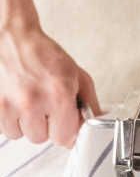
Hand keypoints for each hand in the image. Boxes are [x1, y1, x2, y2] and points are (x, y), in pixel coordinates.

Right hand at [0, 25, 100, 146]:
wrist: (13, 37)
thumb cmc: (44, 55)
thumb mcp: (77, 76)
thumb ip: (89, 104)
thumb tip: (93, 126)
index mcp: (59, 95)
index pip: (64, 138)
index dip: (65, 130)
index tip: (63, 121)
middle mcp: (33, 101)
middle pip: (42, 138)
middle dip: (45, 126)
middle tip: (44, 105)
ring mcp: (10, 104)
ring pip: (22, 135)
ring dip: (27, 123)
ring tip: (29, 102)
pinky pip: (5, 128)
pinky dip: (10, 119)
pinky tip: (16, 102)